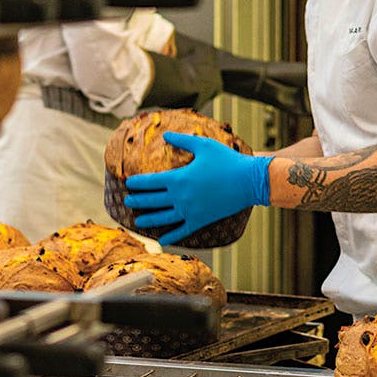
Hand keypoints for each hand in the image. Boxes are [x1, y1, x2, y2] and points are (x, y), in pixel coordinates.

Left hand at [123, 132, 271, 245]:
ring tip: (137, 221)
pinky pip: (182, 231)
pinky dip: (171, 237)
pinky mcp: (201, 220)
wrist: (248, 181)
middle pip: (153, 200)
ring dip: (149, 219)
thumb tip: (166, 135)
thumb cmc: (227, 160)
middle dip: (138, 201)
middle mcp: (181, 197)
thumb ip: (182, 141)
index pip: (151, 182)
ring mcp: (190, 210)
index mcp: (179, 178)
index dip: (138, 183)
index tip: (129, 184)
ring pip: (163, 218)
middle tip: (127, 202)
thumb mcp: (203, 145)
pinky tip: (161, 241)